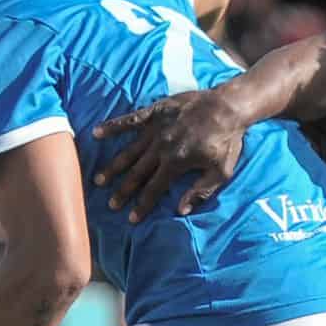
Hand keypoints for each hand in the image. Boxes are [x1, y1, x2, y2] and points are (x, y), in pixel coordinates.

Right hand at [89, 86, 247, 220]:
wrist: (228, 106)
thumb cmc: (228, 141)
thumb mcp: (221, 171)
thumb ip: (201, 191)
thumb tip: (181, 211)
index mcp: (176, 164)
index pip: (154, 189)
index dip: (142, 206)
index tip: (131, 219)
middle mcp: (161, 148)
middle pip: (137, 173)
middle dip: (123, 191)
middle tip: (110, 205)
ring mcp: (156, 129)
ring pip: (129, 151)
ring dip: (114, 166)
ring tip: (98, 179)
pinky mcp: (155, 112)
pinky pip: (130, 119)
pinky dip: (113, 126)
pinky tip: (97, 133)